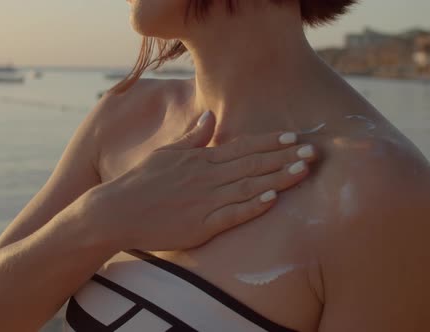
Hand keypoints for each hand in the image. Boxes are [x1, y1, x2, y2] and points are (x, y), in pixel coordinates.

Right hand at [85, 111, 317, 250]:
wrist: (116, 212)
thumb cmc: (140, 182)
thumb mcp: (166, 153)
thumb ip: (192, 137)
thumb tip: (209, 117)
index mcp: (200, 159)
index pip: (242, 147)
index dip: (270, 142)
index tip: (294, 137)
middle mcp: (207, 177)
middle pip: (252, 164)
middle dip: (284, 158)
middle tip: (313, 152)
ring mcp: (204, 201)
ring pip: (248, 187)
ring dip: (278, 178)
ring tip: (303, 172)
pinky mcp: (200, 226)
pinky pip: (231, 215)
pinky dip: (252, 207)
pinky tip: (272, 200)